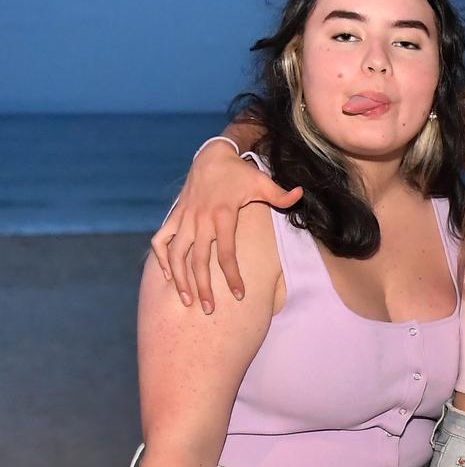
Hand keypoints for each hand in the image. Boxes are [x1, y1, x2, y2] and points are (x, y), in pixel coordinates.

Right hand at [150, 140, 300, 313]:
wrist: (212, 156)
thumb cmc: (240, 173)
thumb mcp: (262, 181)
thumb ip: (280, 194)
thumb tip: (301, 194)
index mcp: (223, 215)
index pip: (226, 252)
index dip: (232, 275)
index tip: (238, 295)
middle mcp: (201, 219)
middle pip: (198, 260)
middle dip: (203, 287)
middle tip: (209, 310)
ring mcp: (185, 218)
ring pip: (176, 254)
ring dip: (179, 279)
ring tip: (186, 300)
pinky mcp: (175, 216)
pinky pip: (161, 240)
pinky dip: (161, 258)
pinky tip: (166, 276)